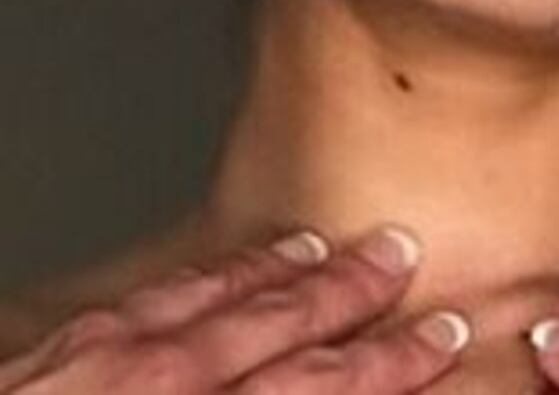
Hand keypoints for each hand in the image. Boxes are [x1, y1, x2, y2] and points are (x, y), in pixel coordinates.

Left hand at [0, 226, 469, 393]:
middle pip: (275, 333)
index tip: (442, 338)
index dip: (390, 364)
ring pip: (209, 304)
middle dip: (347, 294)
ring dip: (277, 274)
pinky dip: (194, 282)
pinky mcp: (48, 364)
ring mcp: (95, 374)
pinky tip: (216, 273)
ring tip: (326, 247)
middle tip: (401, 254)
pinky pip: (140, 305)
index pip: (318, 393)